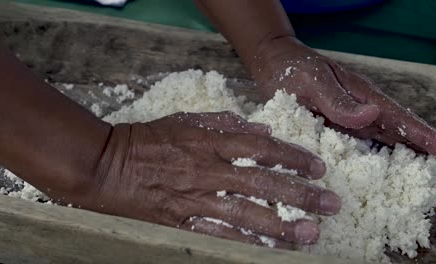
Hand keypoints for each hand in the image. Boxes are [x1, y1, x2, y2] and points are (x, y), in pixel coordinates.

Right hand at [70, 112, 340, 247]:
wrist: (104, 164)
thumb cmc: (145, 139)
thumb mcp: (184, 119)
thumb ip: (222, 123)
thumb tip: (259, 129)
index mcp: (208, 142)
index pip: (261, 148)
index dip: (292, 157)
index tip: (317, 167)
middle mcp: (206, 170)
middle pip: (262, 183)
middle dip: (300, 194)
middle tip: (330, 204)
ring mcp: (194, 199)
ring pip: (245, 215)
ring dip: (280, 226)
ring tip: (311, 234)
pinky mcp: (180, 222)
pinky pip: (217, 235)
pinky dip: (244, 244)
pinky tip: (269, 250)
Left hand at [251, 36, 435, 159]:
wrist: (272, 64)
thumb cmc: (292, 67)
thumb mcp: (314, 80)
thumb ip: (338, 100)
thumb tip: (371, 115)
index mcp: (361, 96)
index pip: (399, 119)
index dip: (423, 136)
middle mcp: (359, 111)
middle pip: (397, 133)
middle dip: (421, 151)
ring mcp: (348, 121)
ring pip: (381, 142)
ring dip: (402, 158)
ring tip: (422, 178)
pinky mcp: (333, 129)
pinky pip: (358, 147)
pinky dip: (372, 160)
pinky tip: (379, 175)